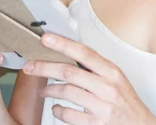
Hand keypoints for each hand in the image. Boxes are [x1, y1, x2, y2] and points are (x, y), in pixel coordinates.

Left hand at [23, 34, 155, 124]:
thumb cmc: (126, 101)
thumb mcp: (116, 79)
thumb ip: (96, 68)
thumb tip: (68, 53)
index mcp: (112, 71)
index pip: (84, 53)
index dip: (63, 44)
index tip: (46, 38)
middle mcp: (107, 87)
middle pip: (69, 72)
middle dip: (44, 67)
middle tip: (29, 66)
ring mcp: (102, 106)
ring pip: (67, 92)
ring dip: (49, 90)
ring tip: (43, 90)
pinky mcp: (97, 123)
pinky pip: (69, 115)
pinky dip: (58, 111)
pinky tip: (56, 108)